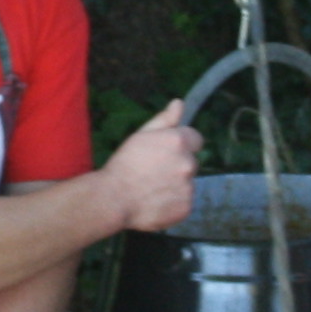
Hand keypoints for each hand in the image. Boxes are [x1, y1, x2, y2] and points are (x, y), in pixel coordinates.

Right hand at [99, 100, 201, 233]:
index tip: (166, 153)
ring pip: (187, 183)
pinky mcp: (186, 207)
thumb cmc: (124, 164)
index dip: (182, 145)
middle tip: (154, 172)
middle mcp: (188, 163)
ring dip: (176, 185)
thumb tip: (180, 103)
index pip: (196, 139)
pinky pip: (184, 202)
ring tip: (153, 189)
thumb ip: (164, 120)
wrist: (114, 199)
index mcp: (179, 141)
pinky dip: (174, 203)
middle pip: (191, 162)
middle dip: (178, 165)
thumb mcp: (141, 135)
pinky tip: (156, 202)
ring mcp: (189, 187)